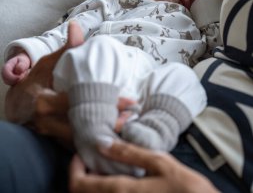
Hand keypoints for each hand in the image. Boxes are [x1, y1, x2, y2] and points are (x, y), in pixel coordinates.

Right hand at [5, 20, 135, 145]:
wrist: (18, 104)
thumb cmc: (36, 80)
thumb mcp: (48, 63)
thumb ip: (66, 49)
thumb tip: (76, 26)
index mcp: (44, 101)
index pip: (79, 102)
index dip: (104, 102)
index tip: (129, 101)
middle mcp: (47, 122)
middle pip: (82, 127)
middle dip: (108, 124)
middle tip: (131, 117)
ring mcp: (51, 135)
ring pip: (80, 140)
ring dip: (103, 135)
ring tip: (126, 127)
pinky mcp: (56, 142)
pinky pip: (76, 145)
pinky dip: (93, 141)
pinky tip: (110, 135)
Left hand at [69, 142, 218, 192]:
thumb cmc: (186, 188)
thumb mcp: (160, 163)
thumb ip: (129, 153)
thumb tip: (101, 142)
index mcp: (121, 191)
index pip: (79, 184)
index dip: (73, 168)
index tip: (81, 153)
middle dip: (82, 175)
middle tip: (93, 158)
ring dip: (92, 184)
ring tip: (105, 167)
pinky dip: (105, 190)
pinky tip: (119, 180)